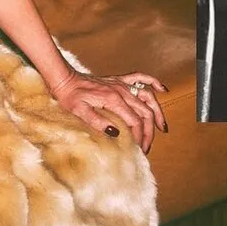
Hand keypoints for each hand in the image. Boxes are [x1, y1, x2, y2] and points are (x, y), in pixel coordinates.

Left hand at [48, 69, 167, 153]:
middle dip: (149, 131)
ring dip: (157, 112)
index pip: (134, 121)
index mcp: (113, 99)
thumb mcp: (79, 111)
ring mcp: (121, 84)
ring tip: (162, 127)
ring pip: (147, 98)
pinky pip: (140, 77)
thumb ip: (97, 121)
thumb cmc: (69, 96)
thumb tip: (115, 133)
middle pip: (144, 112)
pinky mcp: (118, 80)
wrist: (64, 79)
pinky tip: (162, 89)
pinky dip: (153, 82)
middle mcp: (121, 90)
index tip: (138, 148)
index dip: (138, 137)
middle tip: (147, 147)